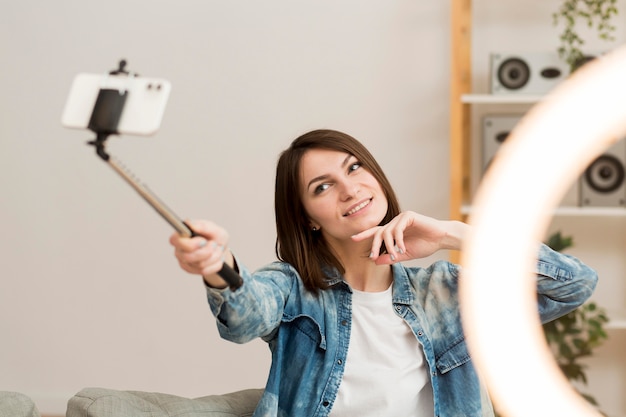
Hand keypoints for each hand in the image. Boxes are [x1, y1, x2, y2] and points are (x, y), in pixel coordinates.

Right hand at [169, 219, 232, 286]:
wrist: (221, 250)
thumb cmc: (215, 237)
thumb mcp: (215, 229)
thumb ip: (203, 226)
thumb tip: (189, 223)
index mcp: (181, 235)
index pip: (175, 241)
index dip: (190, 244)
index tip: (203, 241)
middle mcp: (179, 249)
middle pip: (188, 257)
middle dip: (206, 251)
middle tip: (214, 244)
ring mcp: (184, 261)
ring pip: (199, 265)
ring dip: (214, 257)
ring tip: (218, 249)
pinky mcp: (190, 270)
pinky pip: (204, 271)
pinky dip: (215, 264)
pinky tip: (216, 258)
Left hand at [351, 211, 467, 264]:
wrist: (441, 239)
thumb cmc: (425, 245)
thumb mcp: (404, 255)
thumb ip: (390, 257)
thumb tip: (375, 261)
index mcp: (393, 231)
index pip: (376, 232)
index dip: (364, 235)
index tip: (353, 239)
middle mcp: (395, 223)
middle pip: (378, 233)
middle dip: (374, 246)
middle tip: (373, 256)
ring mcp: (401, 218)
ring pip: (387, 232)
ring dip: (389, 246)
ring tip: (396, 255)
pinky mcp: (408, 216)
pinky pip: (397, 229)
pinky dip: (398, 240)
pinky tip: (402, 248)